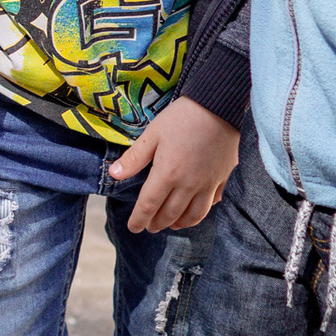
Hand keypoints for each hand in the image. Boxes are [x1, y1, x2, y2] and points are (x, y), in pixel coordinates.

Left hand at [109, 94, 237, 232]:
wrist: (219, 107)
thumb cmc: (182, 117)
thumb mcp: (152, 134)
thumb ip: (134, 158)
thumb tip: (113, 175)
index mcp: (167, 174)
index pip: (149, 205)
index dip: (139, 219)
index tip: (133, 228)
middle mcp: (188, 185)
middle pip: (170, 213)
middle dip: (158, 223)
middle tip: (150, 227)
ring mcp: (208, 184)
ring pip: (193, 215)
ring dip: (180, 223)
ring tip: (171, 225)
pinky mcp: (223, 179)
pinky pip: (212, 203)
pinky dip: (201, 212)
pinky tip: (195, 210)